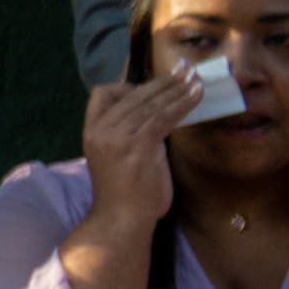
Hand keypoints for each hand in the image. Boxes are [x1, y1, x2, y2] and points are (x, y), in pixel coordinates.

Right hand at [81, 72, 199, 234]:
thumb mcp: (118, 158)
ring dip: (177, 88)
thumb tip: (159, 119)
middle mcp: (101, 129)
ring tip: (196, 78)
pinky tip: (197, 96)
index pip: (102, 94)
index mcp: (91, 131)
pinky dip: (182, 103)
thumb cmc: (123, 195)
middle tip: (186, 69)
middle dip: (162, 80)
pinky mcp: (138, 144)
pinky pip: (164, 116)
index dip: (127, 87)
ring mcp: (118, 136)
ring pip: (151, 102)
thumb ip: (133, 135)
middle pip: (132, 93)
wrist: (121, 219)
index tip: (150, 87)